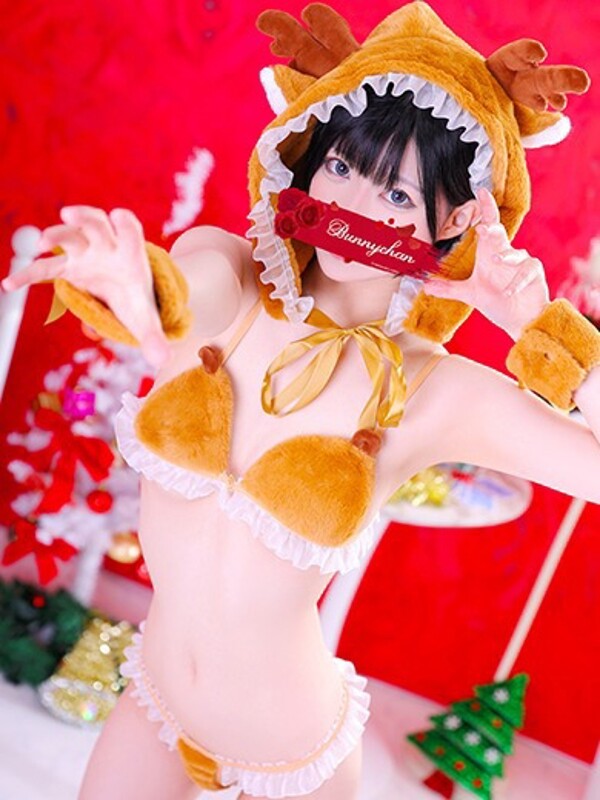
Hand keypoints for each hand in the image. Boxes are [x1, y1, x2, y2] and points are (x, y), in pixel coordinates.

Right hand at [1, 206, 169, 367]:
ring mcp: (85, 253)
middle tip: (68, 215)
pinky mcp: (68, 266)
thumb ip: (154, 338)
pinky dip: (28, 275)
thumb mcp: (147, 318)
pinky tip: (10, 285)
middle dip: (84, 218)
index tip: (120, 216)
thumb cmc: (137, 300)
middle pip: (96, 224)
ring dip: (56, 235)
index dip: (126, 223)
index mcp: (130, 255)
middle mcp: (106, 247)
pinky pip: (45, 268)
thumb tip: (162, 361)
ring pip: (70, 236)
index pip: (131, 232)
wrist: (127, 290)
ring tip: (42, 244)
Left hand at [424, 188, 549, 338]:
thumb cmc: (497, 301)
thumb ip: (448, 288)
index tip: (481, 191)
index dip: (486, 208)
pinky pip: (526, 272)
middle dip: (493, 230)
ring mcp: (521, 262)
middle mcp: (505, 254)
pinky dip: (517, 282)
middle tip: (484, 228)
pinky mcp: (534, 273)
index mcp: (489, 253)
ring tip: (495, 259)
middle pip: (500, 235)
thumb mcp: (469, 294)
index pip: (488, 225)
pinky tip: (508, 292)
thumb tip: (425, 286)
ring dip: (506, 256)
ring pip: (515, 253)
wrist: (520, 319)